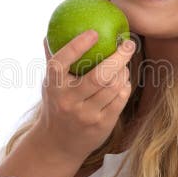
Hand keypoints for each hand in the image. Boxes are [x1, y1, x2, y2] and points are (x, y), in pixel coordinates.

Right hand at [36, 29, 135, 162]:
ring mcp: (86, 115)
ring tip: (124, 63)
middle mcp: (68, 101)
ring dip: (123, 71)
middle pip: (99, 76)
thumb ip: (52, 60)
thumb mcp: (49, 85)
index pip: (61, 62)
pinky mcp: (101, 124)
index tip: (94, 32)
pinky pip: (120, 99)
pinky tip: (123, 80)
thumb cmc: (55, 105)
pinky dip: (125, 86)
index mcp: (53, 86)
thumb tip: (50, 33)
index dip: (77, 46)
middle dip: (118, 57)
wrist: (58, 144)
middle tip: (128, 44)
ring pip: (113, 87)